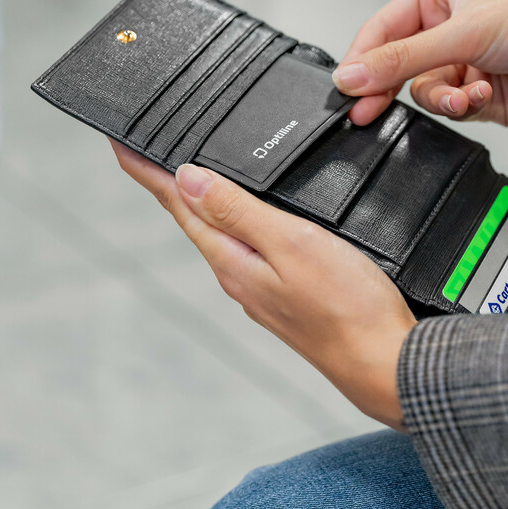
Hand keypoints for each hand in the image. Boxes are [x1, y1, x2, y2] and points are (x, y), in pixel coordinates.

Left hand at [110, 141, 415, 428]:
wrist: (385, 363)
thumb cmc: (348, 308)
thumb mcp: (290, 244)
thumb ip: (238, 212)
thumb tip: (187, 180)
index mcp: (234, 262)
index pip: (180, 206)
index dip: (148, 173)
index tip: (121, 145)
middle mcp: (240, 278)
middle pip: (195, 220)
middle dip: (170, 186)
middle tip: (146, 156)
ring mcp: (263, 291)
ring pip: (222, 236)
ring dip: (201, 205)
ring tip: (186, 181)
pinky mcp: (287, 298)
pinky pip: (248, 250)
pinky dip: (237, 225)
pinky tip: (245, 222)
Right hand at [333, 0, 507, 126]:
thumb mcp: (461, 34)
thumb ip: (401, 60)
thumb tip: (353, 76)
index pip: (380, 31)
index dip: (361, 62)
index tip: (346, 88)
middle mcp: (446, 29)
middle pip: (397, 68)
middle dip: (392, 89)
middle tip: (367, 114)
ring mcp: (463, 63)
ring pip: (424, 93)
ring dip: (442, 99)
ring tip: (466, 95)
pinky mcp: (480, 95)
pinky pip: (451, 109)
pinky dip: (465, 106)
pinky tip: (484, 94)